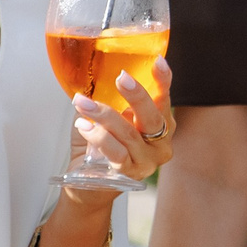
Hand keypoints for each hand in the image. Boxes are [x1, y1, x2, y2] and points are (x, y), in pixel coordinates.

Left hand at [69, 58, 174, 182]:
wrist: (90, 185)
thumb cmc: (101, 146)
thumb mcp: (107, 117)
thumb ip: (106, 97)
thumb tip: (91, 73)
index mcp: (161, 124)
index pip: (164, 98)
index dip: (163, 80)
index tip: (158, 61)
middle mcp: (160, 143)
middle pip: (153, 117)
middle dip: (137, 95)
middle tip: (121, 78)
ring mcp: (147, 161)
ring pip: (130, 134)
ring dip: (104, 115)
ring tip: (82, 103)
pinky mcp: (130, 175)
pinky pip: (116, 153)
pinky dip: (98, 137)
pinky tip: (83, 126)